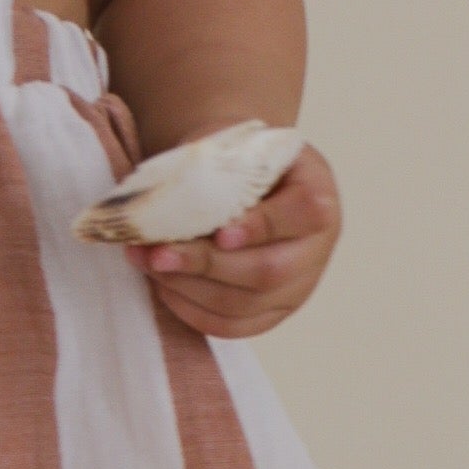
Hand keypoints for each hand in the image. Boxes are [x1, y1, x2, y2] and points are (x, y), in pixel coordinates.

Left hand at [125, 141, 340, 338]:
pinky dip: (194, 312)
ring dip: (190, 289)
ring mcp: (299, 286)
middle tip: (158, 254)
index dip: (261, 227)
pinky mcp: (274, 311)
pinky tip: (165, 288)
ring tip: (150, 265)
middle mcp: (317, 247)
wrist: (247, 176)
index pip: (304, 214)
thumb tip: (161, 198)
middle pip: (269, 270)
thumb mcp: (235, 142)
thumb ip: (214, 164)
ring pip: (247, 305)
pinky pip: (235, 326)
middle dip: (207, 265)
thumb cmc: (239, 156)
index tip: (219, 233)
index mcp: (319, 194)